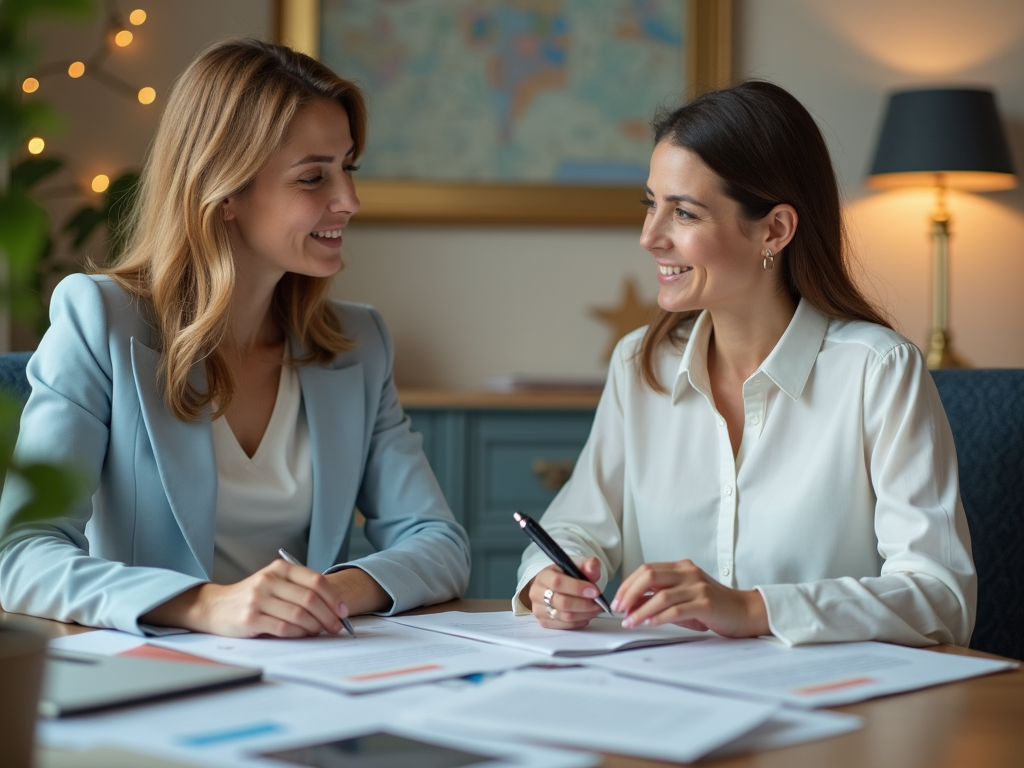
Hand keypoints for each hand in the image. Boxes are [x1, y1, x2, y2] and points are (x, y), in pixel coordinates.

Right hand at [144, 559, 348, 637]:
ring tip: (320, 632)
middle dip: (328, 615)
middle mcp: (268, 580)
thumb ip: (298, 589)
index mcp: (279, 569)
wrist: (215, 606)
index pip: (315, 580)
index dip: (333, 597)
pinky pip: (283, 628)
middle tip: (337, 627)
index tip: (344, 611)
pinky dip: (298, 634)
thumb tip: (332, 608)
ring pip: (298, 614)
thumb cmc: (252, 597)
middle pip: (310, 599)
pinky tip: (302, 636)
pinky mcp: (249, 618)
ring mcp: (258, 599)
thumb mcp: (274, 583)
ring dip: (314, 626)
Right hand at [525, 558, 604, 629]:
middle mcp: (537, 593)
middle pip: (562, 603)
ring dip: (585, 614)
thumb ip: (587, 565)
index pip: (557, 582)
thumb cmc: (566, 576)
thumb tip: (593, 566)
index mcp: (544, 576)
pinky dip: (580, 621)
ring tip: (596, 609)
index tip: (595, 591)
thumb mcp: (576, 566)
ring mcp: (539, 610)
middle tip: (599, 603)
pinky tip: (586, 614)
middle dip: (585, 604)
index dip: (577, 588)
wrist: (554, 587)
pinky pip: (566, 626)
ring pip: (566, 617)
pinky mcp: (544, 622)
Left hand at [612, 560, 769, 637]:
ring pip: (661, 596)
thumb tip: (630, 604)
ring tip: (630, 622)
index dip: (628, 584)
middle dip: (629, 593)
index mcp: (681, 567)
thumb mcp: (683, 597)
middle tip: (618, 609)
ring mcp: (698, 587)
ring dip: (641, 610)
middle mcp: (689, 573)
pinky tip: (649, 623)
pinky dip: (659, 617)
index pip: (647, 569)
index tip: (617, 599)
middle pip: (650, 576)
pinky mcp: (706, 603)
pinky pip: (677, 610)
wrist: (745, 612)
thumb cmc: (713, 606)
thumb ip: (659, 598)